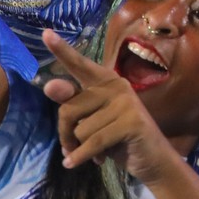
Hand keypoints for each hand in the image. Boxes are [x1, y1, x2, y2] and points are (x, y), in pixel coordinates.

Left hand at [40, 30, 180, 184]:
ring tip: (96, 153)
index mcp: (105, 81)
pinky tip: (74, 164)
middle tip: (74, 147)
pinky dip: (81, 157)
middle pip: (69, 109)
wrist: (153, 160)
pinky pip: (92, 142)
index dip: (62, 50)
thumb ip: (71, 103)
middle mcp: (116, 86)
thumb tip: (49, 85)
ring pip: (80, 129)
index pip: (79, 65)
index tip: (45, 33)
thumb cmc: (119, 138)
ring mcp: (125, 103)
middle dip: (66, 134)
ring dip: (79, 148)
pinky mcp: (131, 122)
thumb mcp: (92, 120)